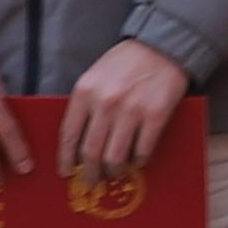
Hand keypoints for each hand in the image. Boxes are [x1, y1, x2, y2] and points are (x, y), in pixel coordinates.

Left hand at [54, 37, 196, 181]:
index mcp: (85, 92)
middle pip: (90, 153)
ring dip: (113, 172)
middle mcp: (105, 103)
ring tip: (115, 173)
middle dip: (89, 174)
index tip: (66, 173)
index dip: (66, 159)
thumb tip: (77, 143)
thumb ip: (85, 105)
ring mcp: (131, 111)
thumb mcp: (95, 77)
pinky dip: (138, 161)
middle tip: (91, 182)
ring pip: (114, 158)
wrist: (161, 45)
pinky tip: (137, 160)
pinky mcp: (156, 116)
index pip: (68, 135)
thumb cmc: (124, 63)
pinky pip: (142, 151)